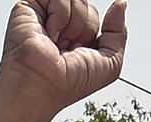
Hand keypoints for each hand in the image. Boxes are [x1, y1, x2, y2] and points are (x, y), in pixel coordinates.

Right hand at [0, 0, 126, 114]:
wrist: (41, 84)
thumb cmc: (68, 83)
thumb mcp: (111, 64)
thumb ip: (119, 33)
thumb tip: (120, 4)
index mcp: (75, 38)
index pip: (93, 15)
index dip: (92, 31)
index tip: (80, 51)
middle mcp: (60, 26)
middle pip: (86, 4)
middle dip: (84, 27)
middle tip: (68, 48)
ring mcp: (45, 15)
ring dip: (73, 22)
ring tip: (57, 41)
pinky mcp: (30, 5)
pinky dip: (60, 13)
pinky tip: (50, 32)